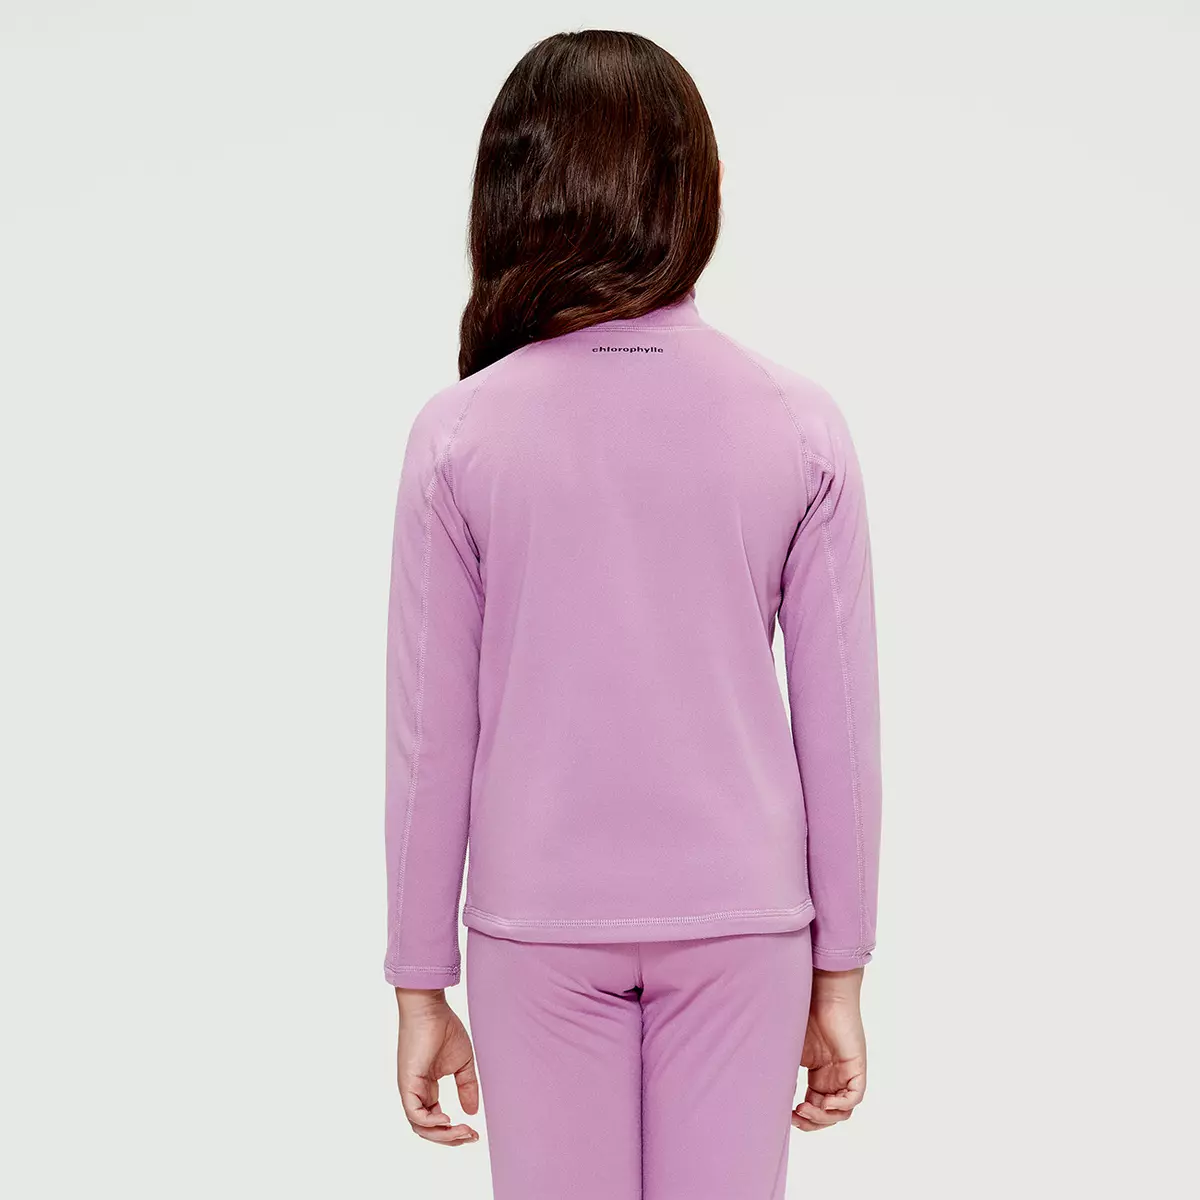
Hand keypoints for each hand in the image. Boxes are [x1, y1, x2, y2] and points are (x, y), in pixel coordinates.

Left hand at [396, 988, 480, 1145]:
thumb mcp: (462, 1063)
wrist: (430, 1009)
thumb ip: (467, 1087)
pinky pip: (414, 1114)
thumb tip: (472, 1112)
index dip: (454, 1131)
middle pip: (428, 1129)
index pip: (436, 1120)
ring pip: (421, 1126)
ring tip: (462, 1131)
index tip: (474, 1133)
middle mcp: (417, 1092)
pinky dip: (430, 1123)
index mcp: (427, 1088)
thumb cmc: (444, 1028)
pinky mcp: (407, 1084)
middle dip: (450, 1138)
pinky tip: (447, 1120)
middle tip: (471, 1136)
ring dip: (443, 1134)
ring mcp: (410, 1089)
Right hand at [792, 967, 866, 1130]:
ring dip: (823, 1117)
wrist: (821, 988)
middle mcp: (832, 1073)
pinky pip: (854, 1096)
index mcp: (817, 1070)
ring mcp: (845, 1070)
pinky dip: (839, 1105)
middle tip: (795, 1117)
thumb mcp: (787, 1047)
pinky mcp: (856, 1065)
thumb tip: (768, 1095)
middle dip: (811, 1121)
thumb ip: (782, 1069)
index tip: (785, 1115)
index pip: (813, 1104)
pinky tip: (823, 1101)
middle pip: (827, 1112)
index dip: (801, 1116)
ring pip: (841, 1109)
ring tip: (804, 1110)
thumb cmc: (801, 1009)